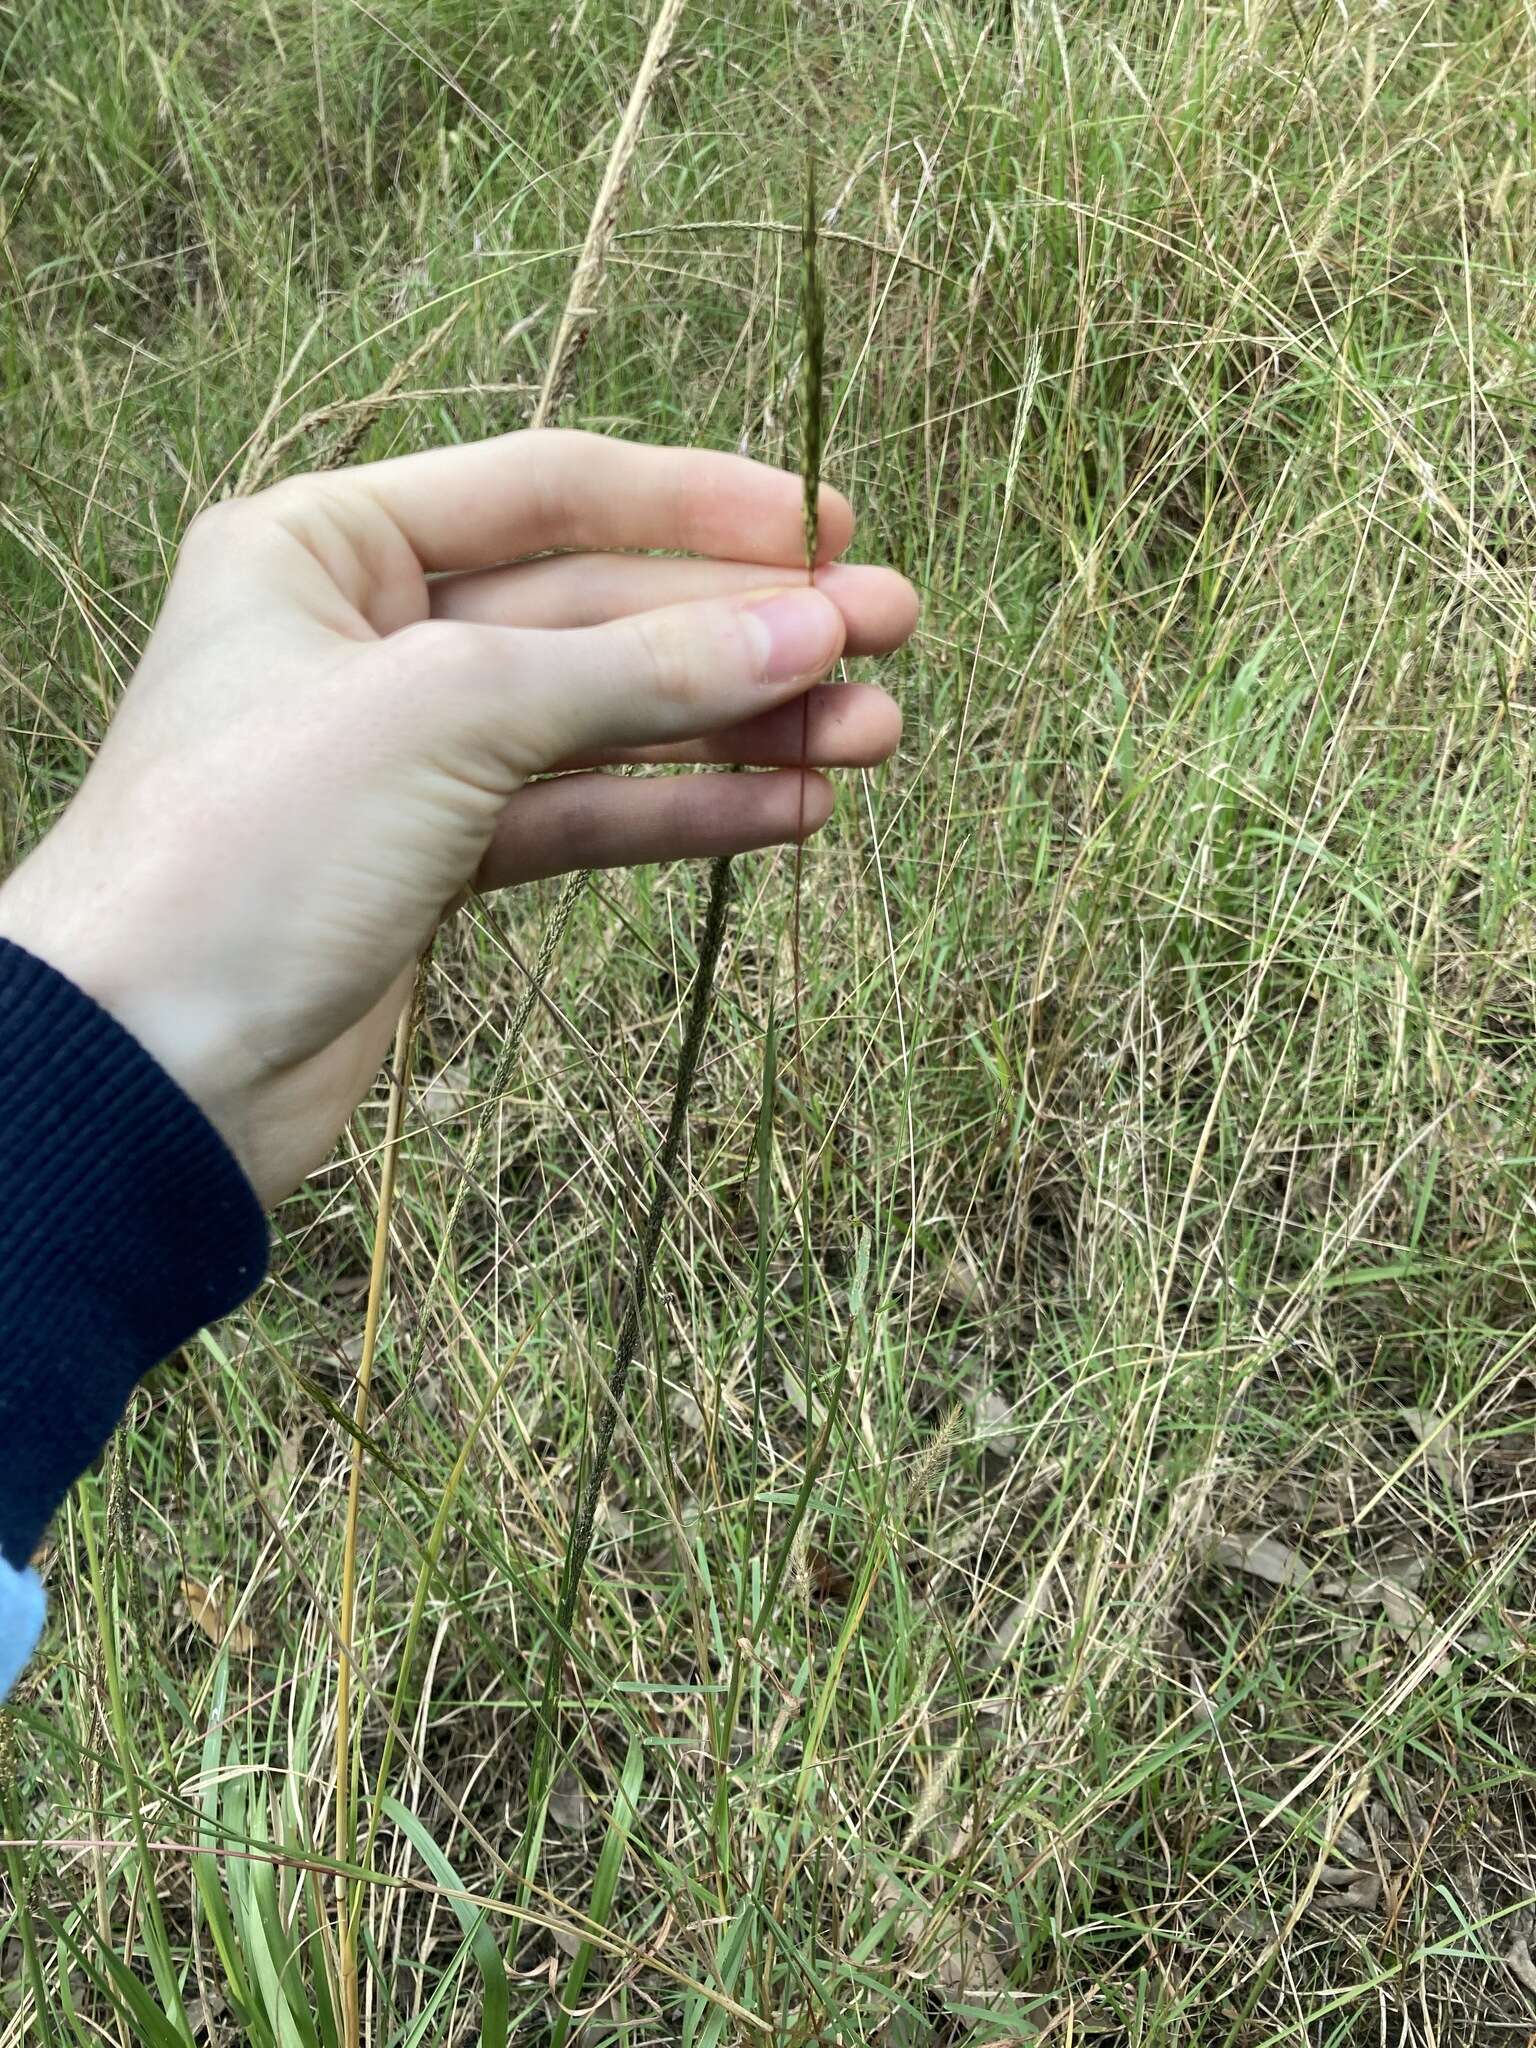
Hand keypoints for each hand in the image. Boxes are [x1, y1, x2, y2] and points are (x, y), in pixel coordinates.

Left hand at [0, 431, 914, 1202]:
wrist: (150, 1069)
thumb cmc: (247, 848)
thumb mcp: (451, 717)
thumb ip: (637, 670)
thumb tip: (808, 627)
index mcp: (328, 545)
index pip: (549, 493)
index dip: (699, 505)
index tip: (829, 529)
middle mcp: (367, 636)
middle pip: (596, 613)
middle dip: (742, 630)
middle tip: (889, 638)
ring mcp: (406, 756)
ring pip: (604, 723)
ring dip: (737, 729)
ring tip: (871, 737)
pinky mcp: (435, 864)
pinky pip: (583, 816)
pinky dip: (682, 811)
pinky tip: (787, 810)